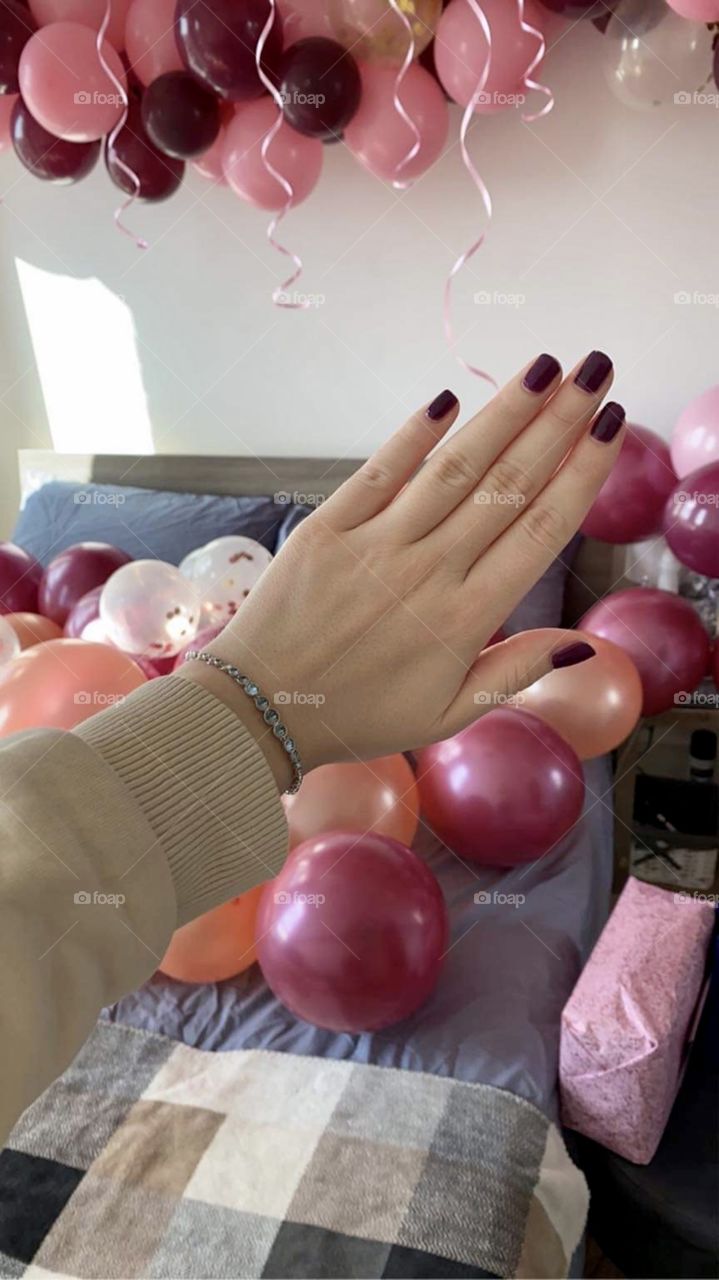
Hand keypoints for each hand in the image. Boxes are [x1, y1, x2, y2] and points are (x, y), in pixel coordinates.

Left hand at [180, 351, 624, 790]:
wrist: (264, 709)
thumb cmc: (362, 714)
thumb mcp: (447, 715)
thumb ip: (514, 673)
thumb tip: (584, 645)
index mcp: (466, 619)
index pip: (541, 531)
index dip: (583, 473)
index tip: (611, 426)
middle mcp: (429, 572)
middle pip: (508, 485)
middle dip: (559, 422)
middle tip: (596, 370)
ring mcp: (376, 545)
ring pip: (453, 468)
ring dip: (503, 413)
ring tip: (546, 368)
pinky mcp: (328, 529)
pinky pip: (379, 471)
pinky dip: (414, 432)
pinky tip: (449, 396)